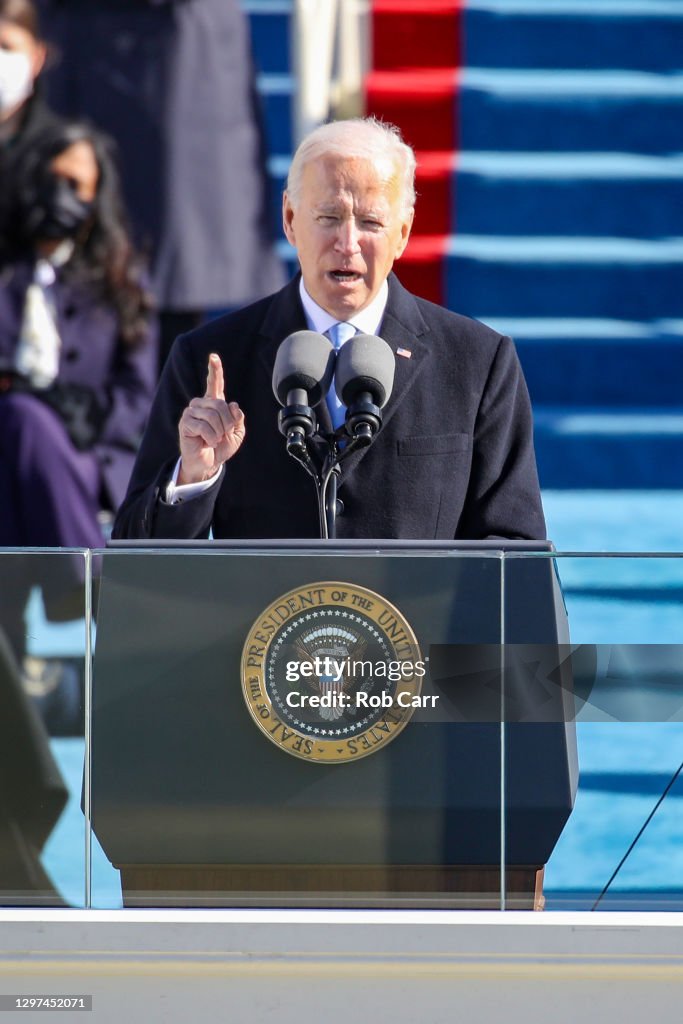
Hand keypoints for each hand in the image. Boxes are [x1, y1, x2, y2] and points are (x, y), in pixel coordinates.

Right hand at [177, 353, 245, 483]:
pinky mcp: (185, 423)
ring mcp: (191, 412)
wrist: (209, 463)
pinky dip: (211, 437)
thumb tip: (233, 405)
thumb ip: (238, 419)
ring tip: (215, 440)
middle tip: (224, 435)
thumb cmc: (221, 447)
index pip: (215, 383)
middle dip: (227, 422)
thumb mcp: (237, 433)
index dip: (215, 370)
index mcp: (214, 403)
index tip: (214, 356)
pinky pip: (203, 426)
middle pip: (220, 404)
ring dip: (219, 431)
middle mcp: (201, 404)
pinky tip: (208, 442)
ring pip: (212, 415)